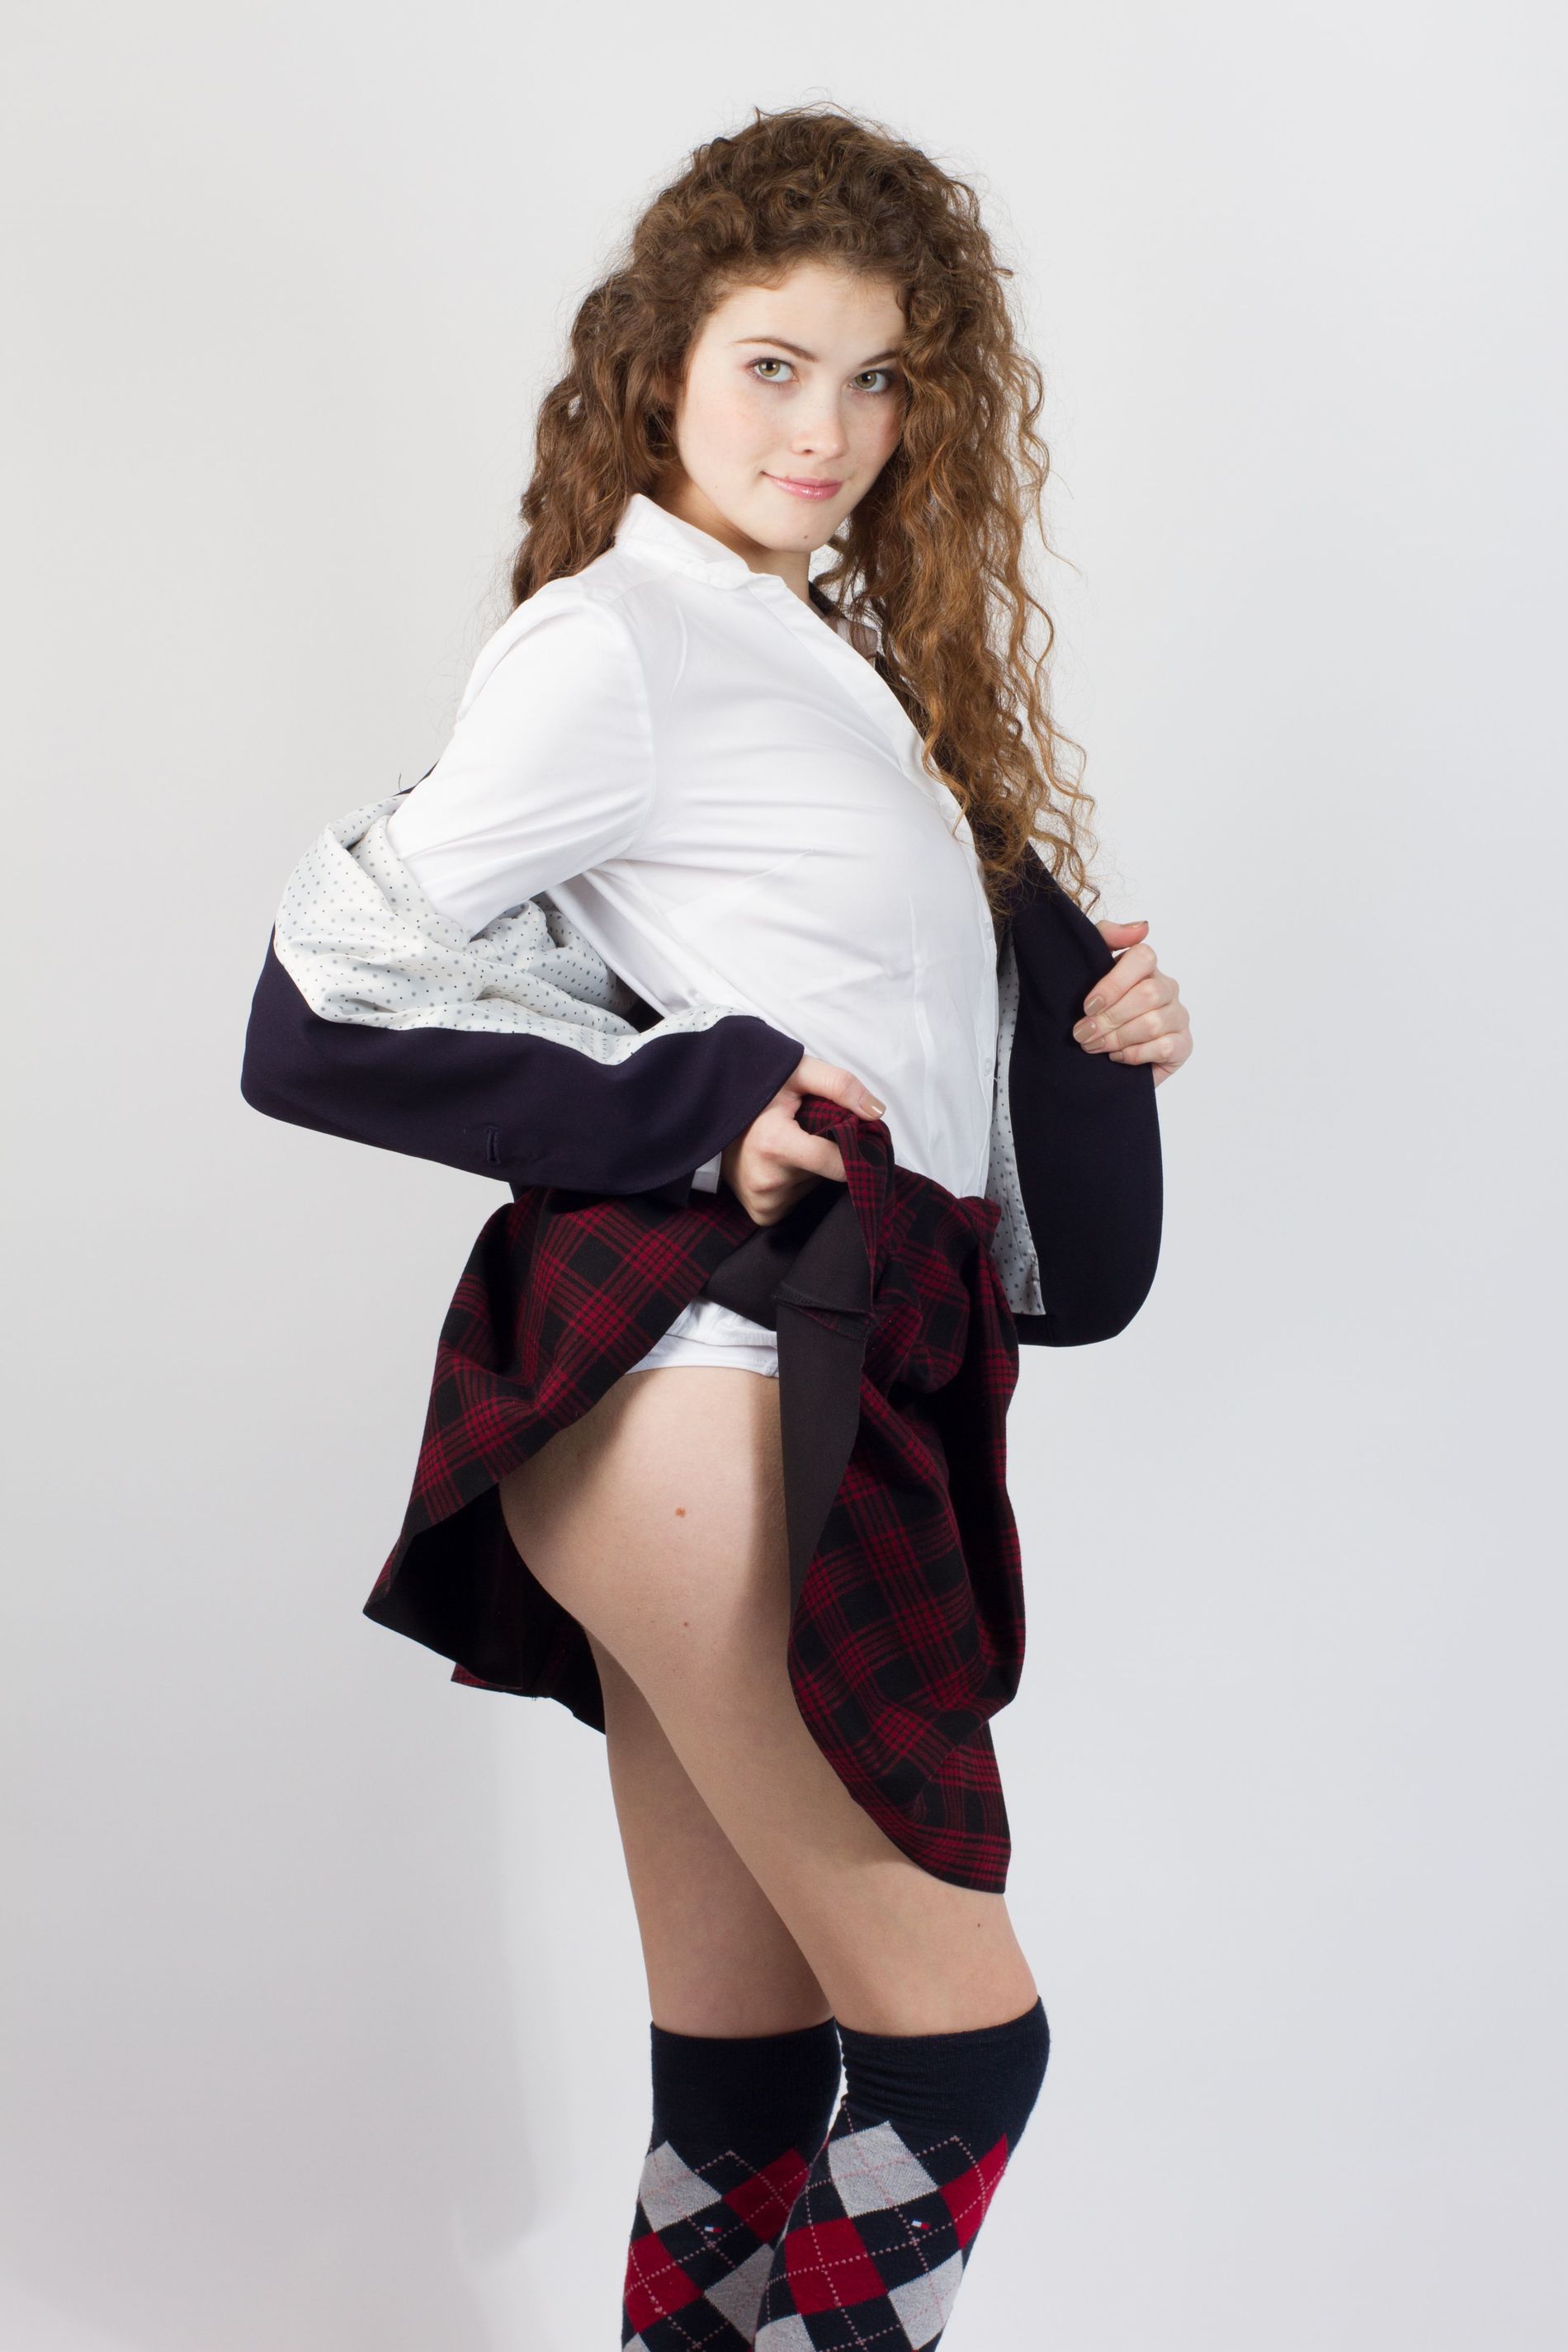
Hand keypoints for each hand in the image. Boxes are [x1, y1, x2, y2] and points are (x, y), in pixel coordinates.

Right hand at [720, 1054, 884, 1226]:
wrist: (710, 1119)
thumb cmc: (758, 1093)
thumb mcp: (797, 1074)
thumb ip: (840, 1085)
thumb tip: (876, 1113)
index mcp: (773, 1144)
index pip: (836, 1161)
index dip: (851, 1148)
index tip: (849, 1135)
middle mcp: (766, 1180)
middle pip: (826, 1173)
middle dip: (828, 1153)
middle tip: (808, 1131)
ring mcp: (763, 1202)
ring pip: (814, 1187)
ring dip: (812, 1169)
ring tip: (790, 1147)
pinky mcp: (762, 1215)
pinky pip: (799, 1202)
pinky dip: (799, 1184)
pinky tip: (782, 1166)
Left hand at [1072, 918, 1191, 1086]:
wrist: (1100, 1056)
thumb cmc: (1097, 1011)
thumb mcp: (1090, 969)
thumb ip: (1108, 937)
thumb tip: (1142, 928)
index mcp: (1146, 967)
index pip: (1143, 957)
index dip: (1114, 983)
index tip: (1088, 1006)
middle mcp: (1167, 988)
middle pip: (1147, 994)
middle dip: (1110, 1017)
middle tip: (1083, 1034)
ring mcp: (1178, 1016)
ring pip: (1153, 1023)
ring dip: (1117, 1038)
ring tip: (1094, 1046)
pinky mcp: (1182, 1045)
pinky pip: (1163, 1047)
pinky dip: (1134, 1054)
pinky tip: (1117, 1056)